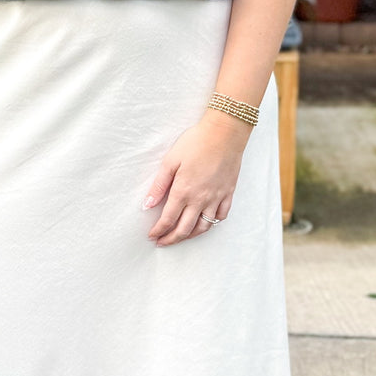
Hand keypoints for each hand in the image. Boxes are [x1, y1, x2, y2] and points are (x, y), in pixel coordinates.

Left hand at [141, 112, 249, 246]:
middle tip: (162, 242)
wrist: (225, 132)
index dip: (158, 231)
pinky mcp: (228, 193)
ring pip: (204, 227)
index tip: (152, 236)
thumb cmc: (196, 142)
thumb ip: (159, 185)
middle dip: (171, 239)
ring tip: (181, 236)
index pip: (168, 219)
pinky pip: (221, 216)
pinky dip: (212, 223)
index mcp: (183, 191)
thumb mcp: (171, 161)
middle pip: (184, 229)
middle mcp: (200, 199)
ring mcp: (216, 198)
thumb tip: (147, 205)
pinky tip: (205, 223)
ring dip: (190, 235)